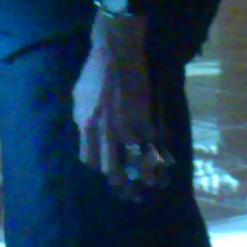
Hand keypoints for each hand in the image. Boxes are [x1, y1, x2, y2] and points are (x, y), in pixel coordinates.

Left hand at [72, 15, 168, 194]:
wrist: (116, 52)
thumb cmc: (94, 72)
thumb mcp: (78, 97)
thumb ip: (81, 118)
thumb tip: (84, 132)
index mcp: (86, 127)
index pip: (90, 161)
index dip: (101, 169)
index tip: (110, 172)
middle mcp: (105, 133)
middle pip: (114, 170)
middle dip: (124, 186)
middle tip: (132, 194)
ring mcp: (127, 127)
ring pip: (139, 163)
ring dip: (149, 177)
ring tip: (155, 185)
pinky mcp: (146, 119)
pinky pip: (156, 143)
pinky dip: (163, 152)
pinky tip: (168, 158)